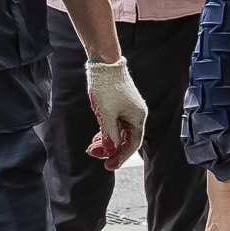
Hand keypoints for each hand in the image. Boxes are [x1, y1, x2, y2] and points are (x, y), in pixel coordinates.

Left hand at [83, 56, 147, 170]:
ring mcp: (128, 110)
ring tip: (92, 147)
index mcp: (138, 117)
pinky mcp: (121, 106)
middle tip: (94, 155)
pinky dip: (107, 132)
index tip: (108, 166)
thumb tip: (110, 152)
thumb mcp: (105, 114)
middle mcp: (136, 115)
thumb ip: (109, 135)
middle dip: (110, 149)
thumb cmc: (106, 87)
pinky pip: (116, 124)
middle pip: (125, 139)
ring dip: (107, 141)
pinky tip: (97, 137)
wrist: (104, 64)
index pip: (132, 143)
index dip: (120, 156)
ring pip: (119, 132)